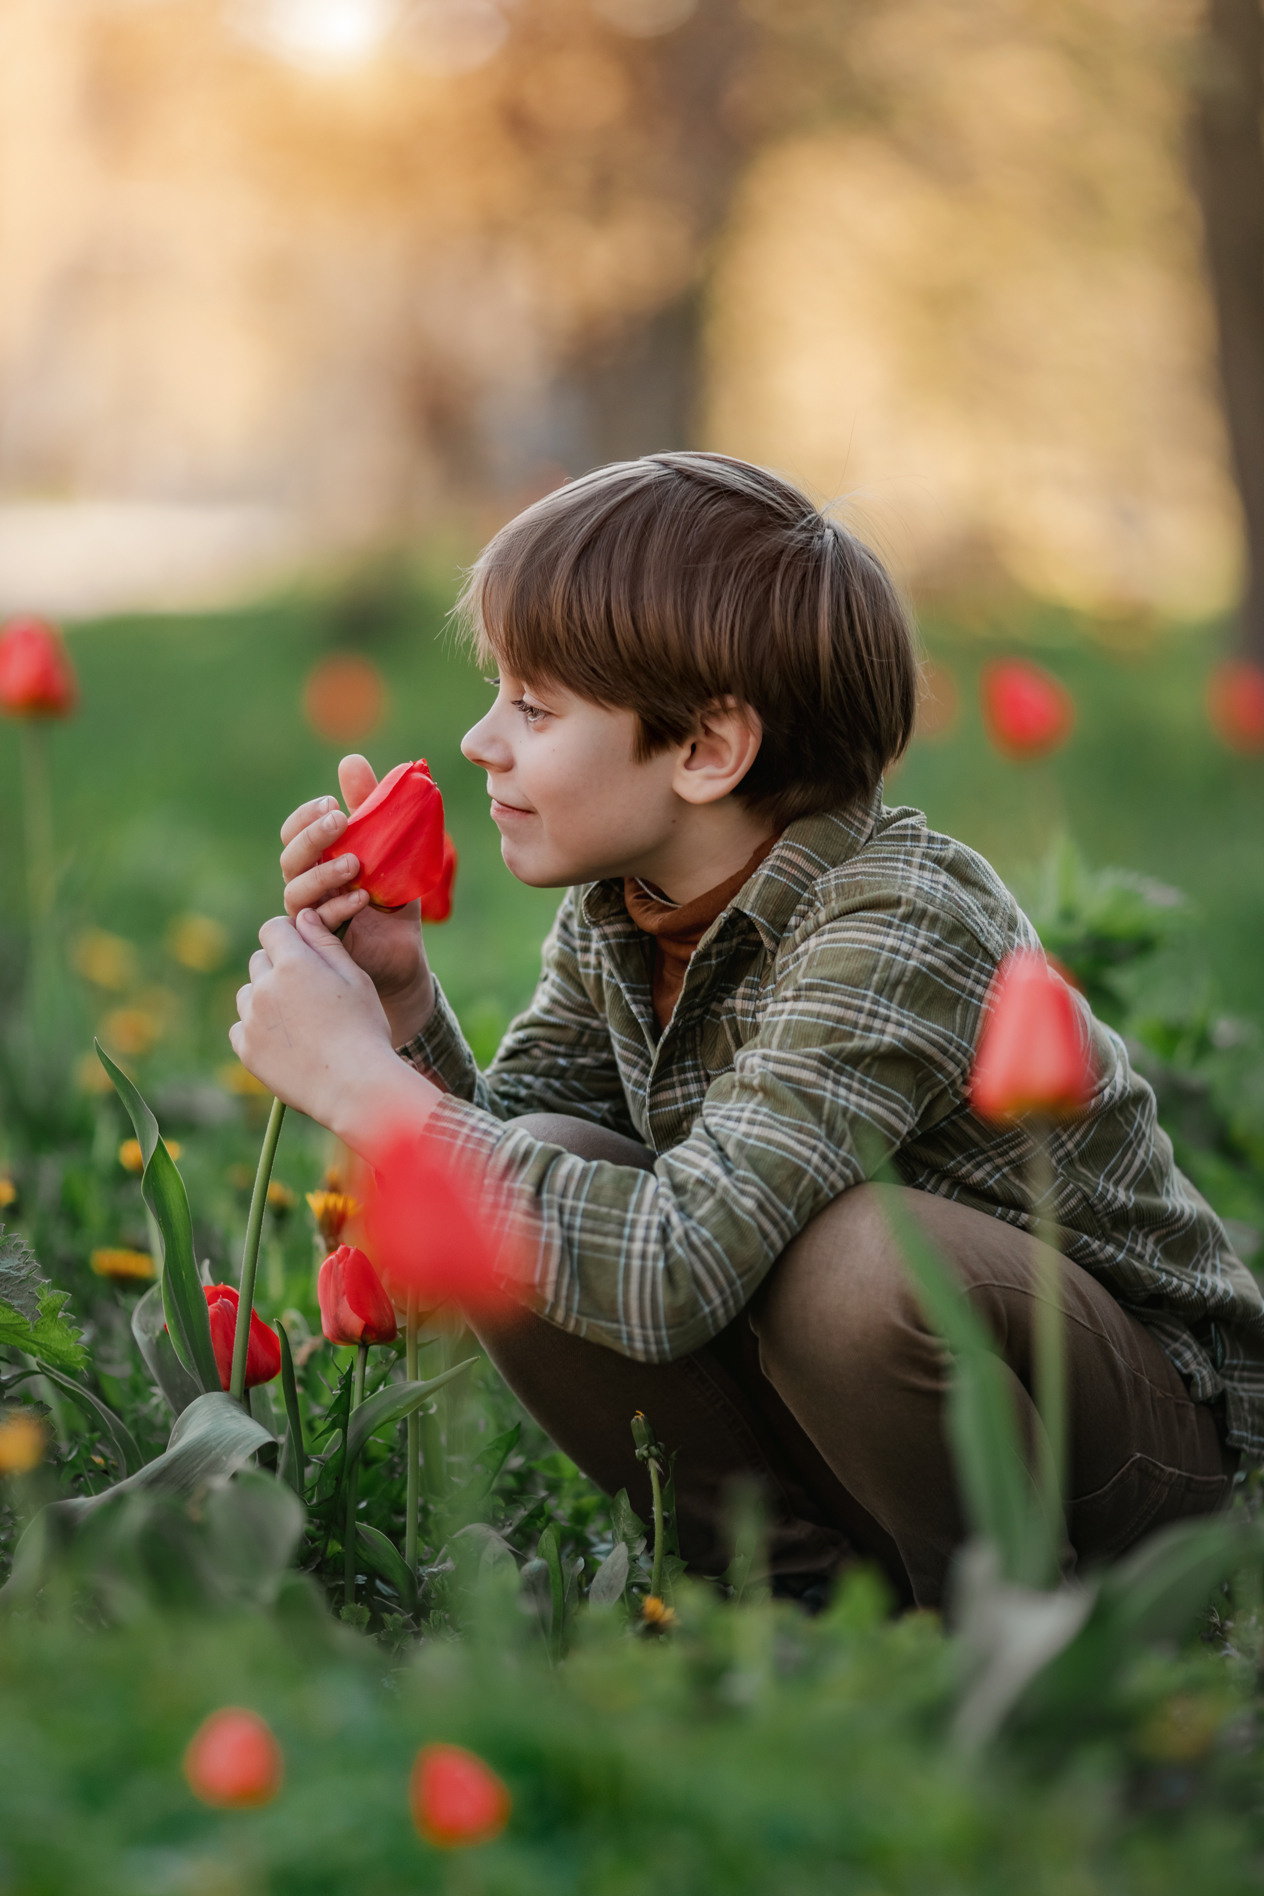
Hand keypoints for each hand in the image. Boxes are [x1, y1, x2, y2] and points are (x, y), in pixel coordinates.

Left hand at [229, 909, 435, 1147]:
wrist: (355, 1086)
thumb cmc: (364, 1029)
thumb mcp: (355, 979)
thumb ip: (326, 944)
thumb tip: (304, 916)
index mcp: (294, 963)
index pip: (273, 929)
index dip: (288, 935)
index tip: (303, 950)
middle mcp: (265, 987)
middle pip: (259, 960)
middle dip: (278, 967)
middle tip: (308, 991)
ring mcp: (252, 1020)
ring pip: (248, 994)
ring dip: (265, 997)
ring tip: (298, 1019)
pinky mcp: (246, 1050)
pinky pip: (241, 1027)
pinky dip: (257, 1029)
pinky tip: (286, 1041)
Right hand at [279, 754, 434, 1045]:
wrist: (403, 955)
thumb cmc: (391, 899)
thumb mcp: (388, 847)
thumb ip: (370, 808)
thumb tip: (350, 760)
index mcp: (317, 862)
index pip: (293, 833)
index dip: (305, 818)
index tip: (332, 802)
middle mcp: (306, 888)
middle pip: (289, 858)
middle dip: (311, 837)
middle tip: (339, 820)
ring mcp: (310, 918)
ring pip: (295, 893)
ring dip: (323, 873)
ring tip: (356, 863)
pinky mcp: (322, 945)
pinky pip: (317, 925)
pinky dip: (338, 909)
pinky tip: (362, 898)